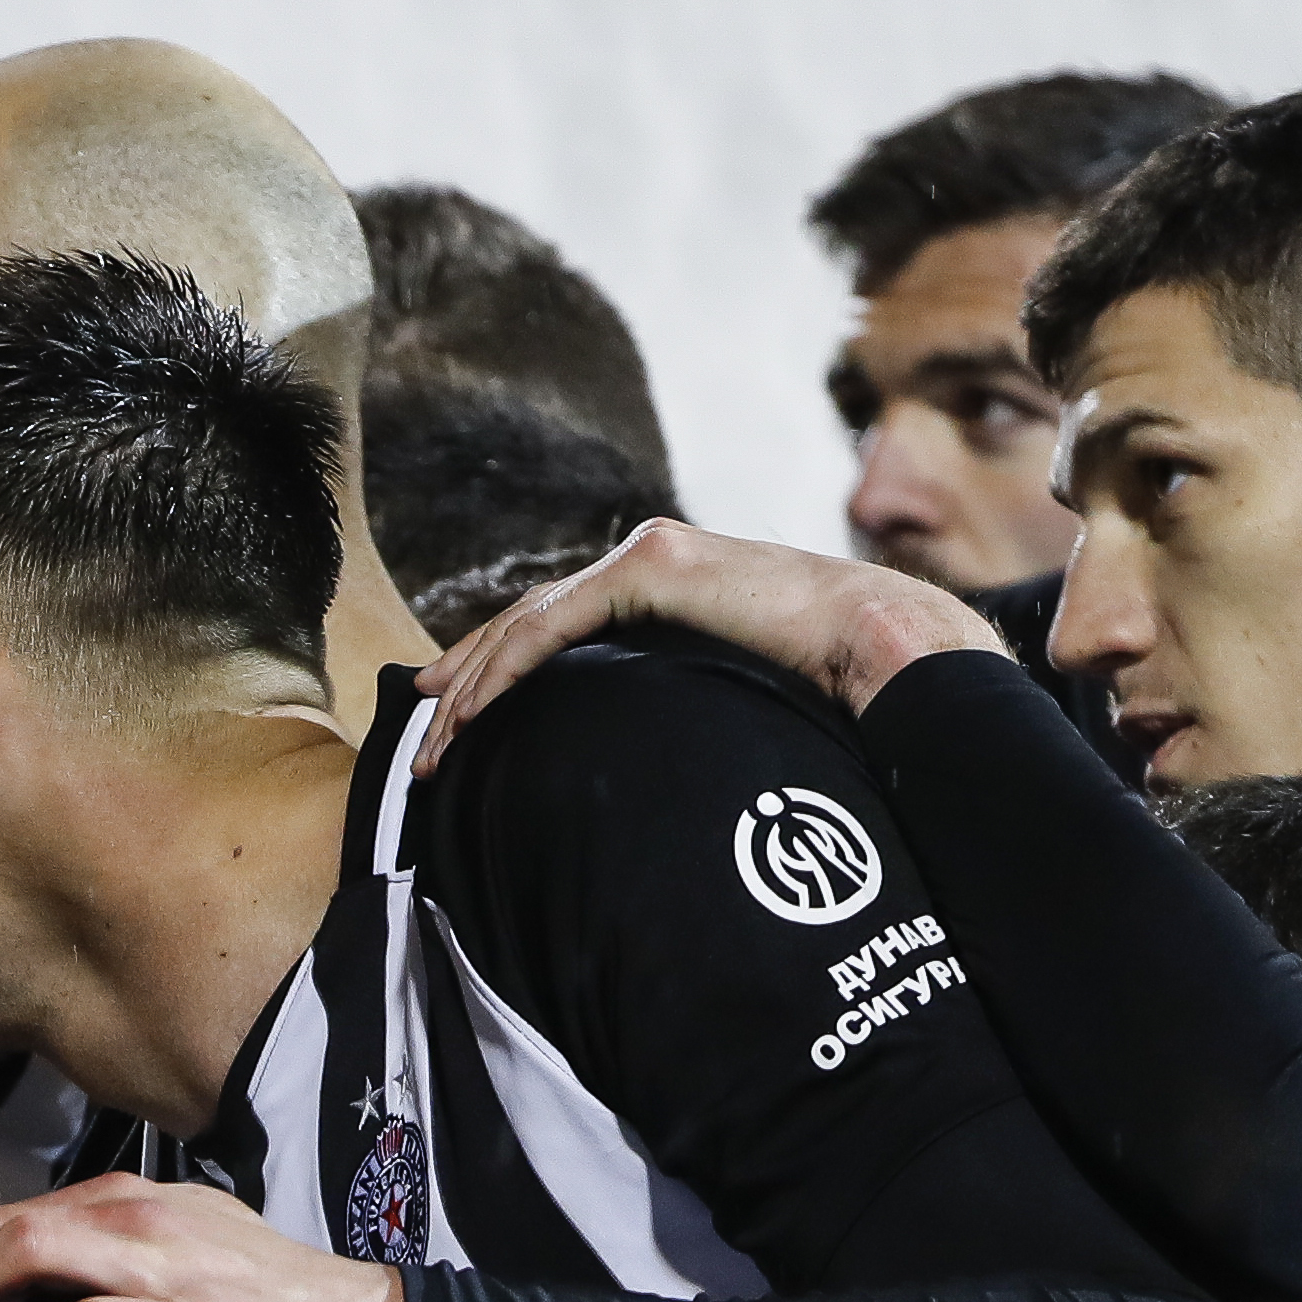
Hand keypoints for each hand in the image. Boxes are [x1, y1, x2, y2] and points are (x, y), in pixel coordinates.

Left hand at [410, 516, 1001, 772]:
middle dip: (467, 671)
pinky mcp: (651, 568)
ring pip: (527, 621)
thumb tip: (652, 748)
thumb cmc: (819, 677)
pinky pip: (552, 625)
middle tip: (423, 723)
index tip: (455, 704)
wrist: (878, 642)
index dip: (499, 660)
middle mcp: (645, 556)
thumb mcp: (723, 685)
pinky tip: (473, 708)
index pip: (556, 618)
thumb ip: (675, 693)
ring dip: (474, 682)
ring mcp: (645, 554)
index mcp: (663, 579)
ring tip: (438, 738)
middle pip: (526, 615)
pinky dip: (506, 669)